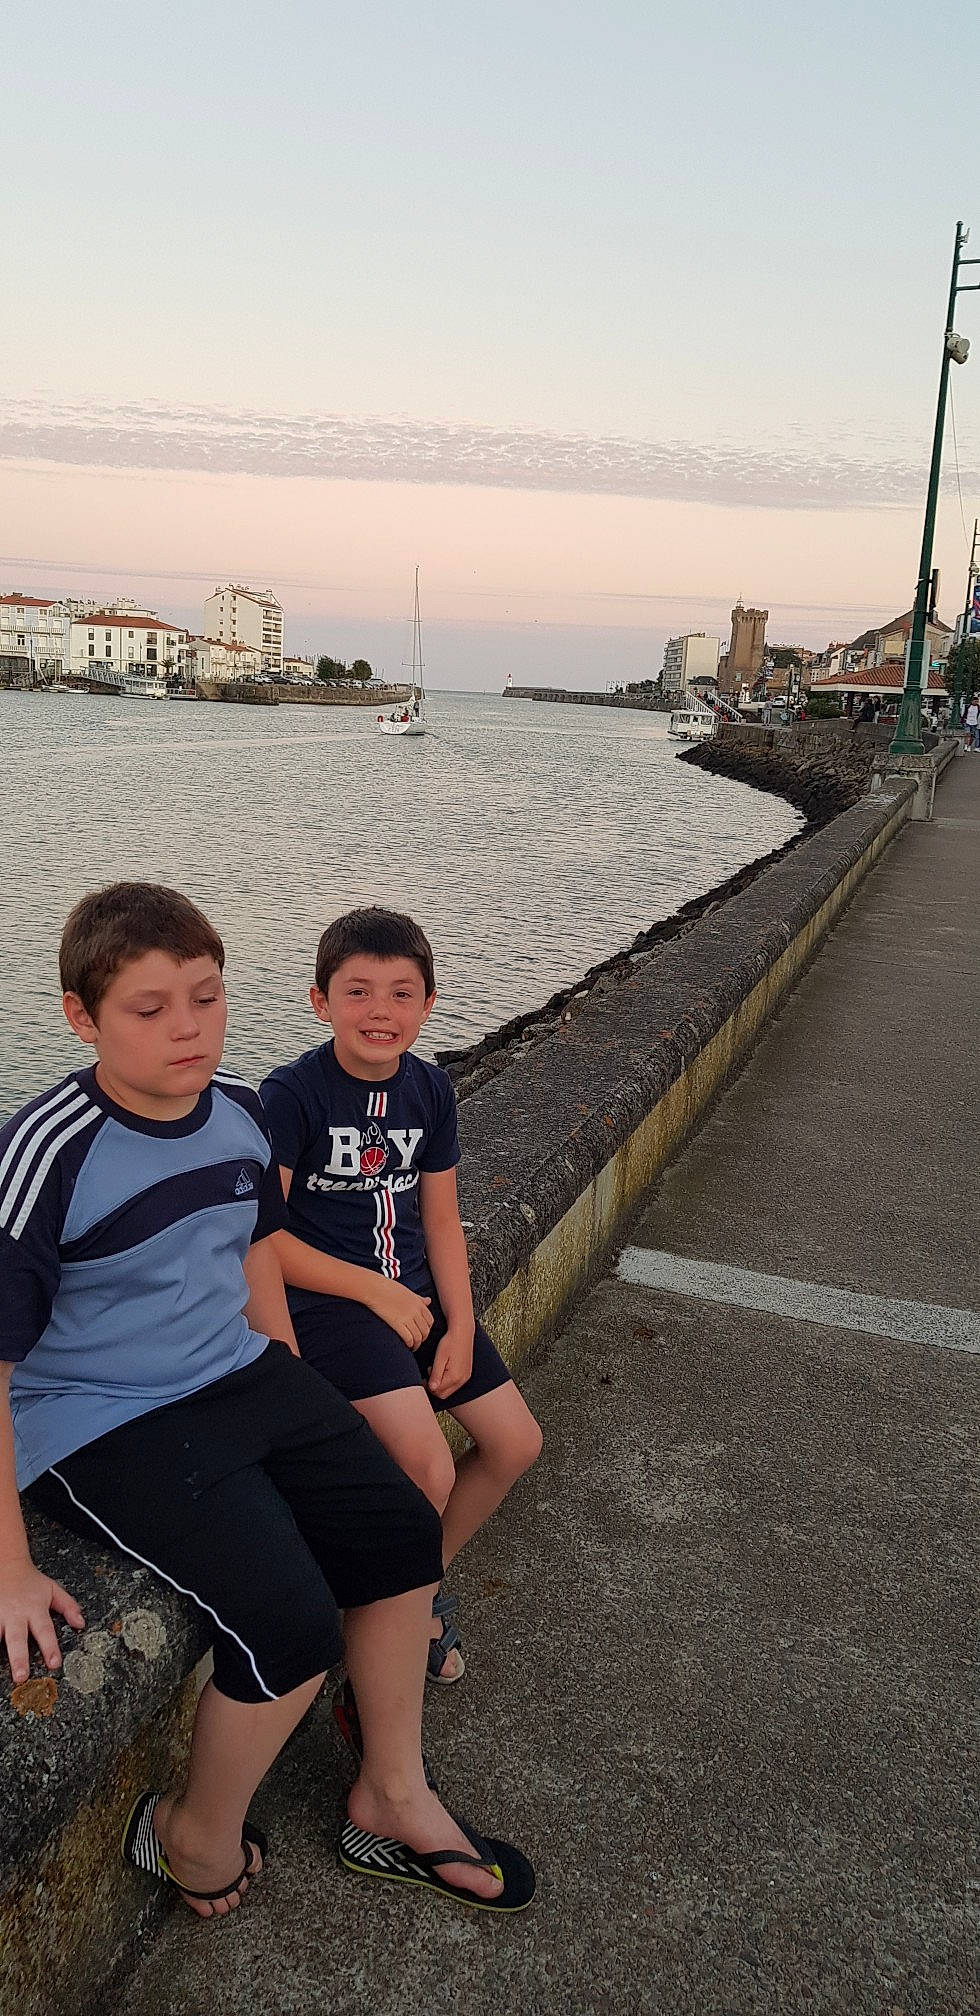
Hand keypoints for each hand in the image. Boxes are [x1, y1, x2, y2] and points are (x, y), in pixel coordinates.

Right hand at [0, 1559, 84, 1684]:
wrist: (7, 1565)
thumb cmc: (31, 1581)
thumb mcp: (53, 1590)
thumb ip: (69, 1606)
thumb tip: (81, 1624)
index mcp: (35, 1610)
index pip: (45, 1631)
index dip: (50, 1648)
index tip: (54, 1664)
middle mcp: (16, 1615)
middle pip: (18, 1639)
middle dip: (19, 1658)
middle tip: (21, 1676)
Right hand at [368, 1279, 433, 1349]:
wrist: (375, 1288)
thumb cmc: (390, 1288)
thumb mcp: (408, 1292)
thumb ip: (419, 1298)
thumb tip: (429, 1300)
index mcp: (419, 1304)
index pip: (430, 1321)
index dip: (427, 1329)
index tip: (421, 1333)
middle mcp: (415, 1311)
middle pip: (425, 1331)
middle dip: (422, 1339)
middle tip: (416, 1342)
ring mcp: (407, 1318)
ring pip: (418, 1337)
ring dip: (416, 1344)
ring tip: (412, 1347)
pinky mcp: (397, 1323)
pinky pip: (408, 1338)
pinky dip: (409, 1344)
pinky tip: (406, 1346)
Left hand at [427, 1325, 473, 1401]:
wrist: (463, 1332)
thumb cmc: (450, 1342)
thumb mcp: (439, 1358)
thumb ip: (435, 1375)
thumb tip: (432, 1388)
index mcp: (454, 1377)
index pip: (437, 1392)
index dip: (428, 1386)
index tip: (423, 1377)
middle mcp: (462, 1379)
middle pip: (443, 1394)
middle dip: (434, 1387)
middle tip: (429, 1372)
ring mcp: (465, 1377)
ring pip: (449, 1389)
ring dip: (440, 1383)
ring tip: (436, 1368)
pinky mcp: (466, 1374)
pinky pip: (455, 1384)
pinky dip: (447, 1380)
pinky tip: (444, 1368)